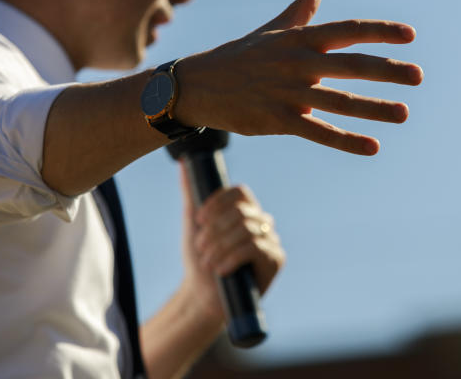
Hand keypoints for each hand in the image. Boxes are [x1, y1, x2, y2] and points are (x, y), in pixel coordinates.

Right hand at [174, 0, 423, 154]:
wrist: (197, 86)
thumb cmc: (240, 56)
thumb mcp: (272, 30)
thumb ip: (301, 10)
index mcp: (299, 39)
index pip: (347, 30)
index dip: (379, 31)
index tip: (410, 36)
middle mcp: (298, 62)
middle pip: (351, 65)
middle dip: (387, 70)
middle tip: (418, 76)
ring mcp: (288, 92)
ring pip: (339, 101)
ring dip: (374, 108)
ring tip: (404, 113)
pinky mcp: (277, 119)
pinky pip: (318, 131)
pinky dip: (346, 141)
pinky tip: (372, 147)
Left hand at [177, 166, 284, 322]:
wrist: (203, 296)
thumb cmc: (200, 260)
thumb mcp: (192, 225)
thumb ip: (191, 193)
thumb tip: (184, 164)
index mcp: (245, 210)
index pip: (239, 192)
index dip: (218, 202)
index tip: (199, 219)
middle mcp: (262, 221)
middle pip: (240, 213)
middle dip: (214, 231)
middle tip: (200, 248)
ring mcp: (271, 240)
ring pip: (246, 230)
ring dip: (220, 246)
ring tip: (207, 262)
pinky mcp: (276, 260)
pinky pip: (256, 249)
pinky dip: (232, 257)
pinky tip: (220, 268)